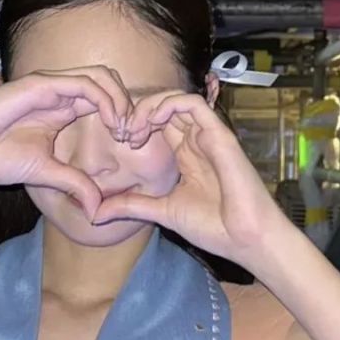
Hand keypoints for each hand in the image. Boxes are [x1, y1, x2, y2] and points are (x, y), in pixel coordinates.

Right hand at [0, 67, 132, 217]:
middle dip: (130, 107)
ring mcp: (51, 86)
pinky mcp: (41, 85)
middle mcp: (60, 94)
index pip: (105, 102)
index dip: (125, 119)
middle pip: (110, 84)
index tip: (134, 146)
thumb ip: (73, 184)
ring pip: (102, 77)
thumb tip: (97, 210)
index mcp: (62, 111)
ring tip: (125, 130)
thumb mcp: (45, 175)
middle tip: (135, 136)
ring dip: (121, 101)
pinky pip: (84, 83)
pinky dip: (105, 99)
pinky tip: (112, 124)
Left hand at [91, 91, 285, 266]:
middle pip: (164, 107)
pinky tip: (151, 121)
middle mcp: (196, 141)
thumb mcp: (162, 212)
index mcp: (185, 155)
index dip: (134, 124)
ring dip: (148, 106)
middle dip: (136, 112)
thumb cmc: (214, 228)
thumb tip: (95, 213)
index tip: (118, 140)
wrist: (244, 239)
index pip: (157, 123)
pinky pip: (193, 103)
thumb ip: (132, 206)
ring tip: (133, 128)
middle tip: (121, 131)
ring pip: (176, 100)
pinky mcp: (219, 134)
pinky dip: (169, 104)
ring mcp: (208, 136)